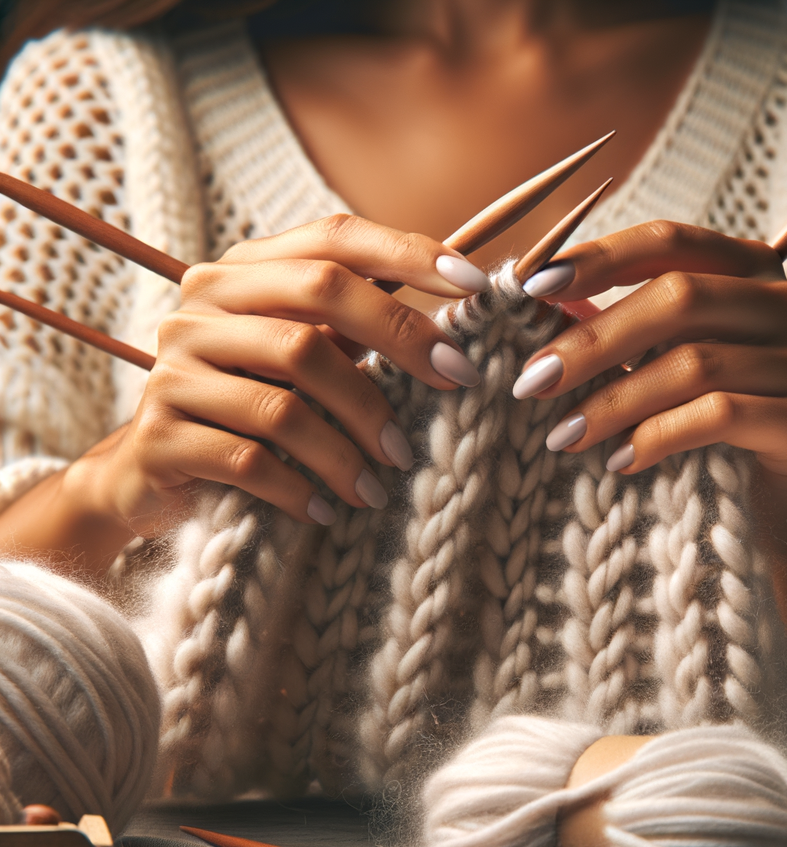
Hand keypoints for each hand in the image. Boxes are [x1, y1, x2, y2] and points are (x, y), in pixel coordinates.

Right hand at [69, 214, 489, 537]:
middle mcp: (202, 304)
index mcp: (243, 273)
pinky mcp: (160, 434)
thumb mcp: (301, 359)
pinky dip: (301, 490)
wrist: (153, 476)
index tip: (476, 286)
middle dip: (400, 339)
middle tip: (458, 383)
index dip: (409, 253)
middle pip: (317, 296)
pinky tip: (330, 510)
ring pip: (288, 395)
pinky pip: (249, 461)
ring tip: (383, 482)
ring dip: (351, 445)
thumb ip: (355, 329)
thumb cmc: (250, 411)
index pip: (333, 238)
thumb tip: (458, 328)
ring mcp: (174, 367)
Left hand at [513, 221, 786, 525]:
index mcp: (744, 269)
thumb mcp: (649, 362)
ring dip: (615, 401)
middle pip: (679, 298)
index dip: (599, 258)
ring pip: (695, 364)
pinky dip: (659, 437)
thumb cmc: (692, 421)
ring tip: (563, 436)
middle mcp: (782, 303)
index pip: (667, 242)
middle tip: (533, 381)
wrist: (763, 502)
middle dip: (594, 341)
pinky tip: (619, 461)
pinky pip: (721, 416)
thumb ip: (606, 327)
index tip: (534, 289)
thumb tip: (532, 303)